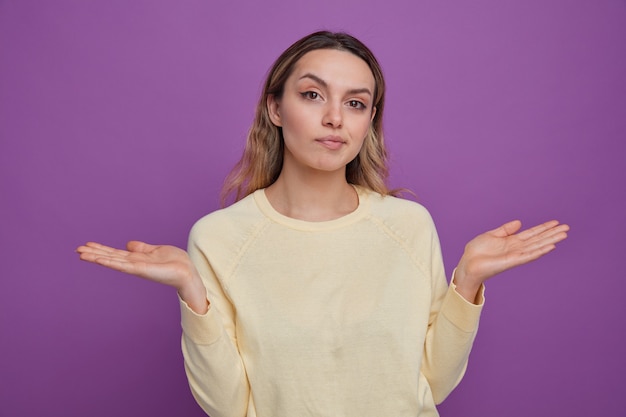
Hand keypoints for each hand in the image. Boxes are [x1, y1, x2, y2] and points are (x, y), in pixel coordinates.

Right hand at [76, 241, 207, 312]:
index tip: (87, 245)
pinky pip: (122, 265)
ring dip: (96, 257)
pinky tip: (98, 259)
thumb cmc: (175, 262)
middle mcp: (133, 264)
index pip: (115, 253)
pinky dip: (109, 262)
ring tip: (81, 254)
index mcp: (136, 258)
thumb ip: (142, 248)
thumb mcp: (156, 250)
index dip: (101, 249)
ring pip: (112, 261)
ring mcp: (135, 267)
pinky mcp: (140, 269)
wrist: (187, 271)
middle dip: (94, 253)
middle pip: (110, 257)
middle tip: (76, 249)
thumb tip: (128, 243)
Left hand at [453, 220, 568, 302]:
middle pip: (538, 239)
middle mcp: (517, 248)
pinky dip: (539, 251)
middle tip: (567, 227)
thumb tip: (519, 222)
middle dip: (552, 233)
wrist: (468, 263)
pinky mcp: (512, 261)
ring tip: (563, 234)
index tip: (556, 222)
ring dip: (550, 240)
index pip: (532, 233)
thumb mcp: (492, 235)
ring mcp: (516, 255)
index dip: (543, 227)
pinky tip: (550, 246)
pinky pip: (529, 255)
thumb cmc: (477, 251)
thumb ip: (506, 229)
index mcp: (512, 241)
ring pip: (537, 246)